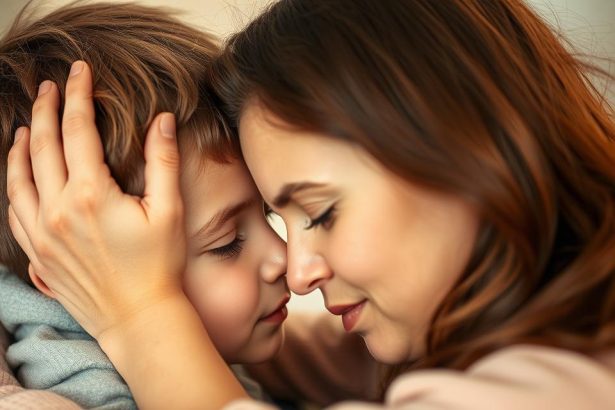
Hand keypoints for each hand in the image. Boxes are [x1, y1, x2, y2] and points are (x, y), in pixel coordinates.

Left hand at [6, 61, 186, 338]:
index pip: (79, 130)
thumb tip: (163, 120)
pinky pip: (15, 210)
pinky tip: (20, 174)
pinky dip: (13, 183)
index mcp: (91, 194)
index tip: (79, 71)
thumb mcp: (169, 210)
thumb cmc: (159, 266)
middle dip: (46, 109)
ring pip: (19, 177)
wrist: (138, 317)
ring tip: (28, 123)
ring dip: (21, 144)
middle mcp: (58, 210)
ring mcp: (42, 233)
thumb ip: (163, 161)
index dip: (78, 95)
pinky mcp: (39, 253)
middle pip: (44, 146)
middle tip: (49, 86)